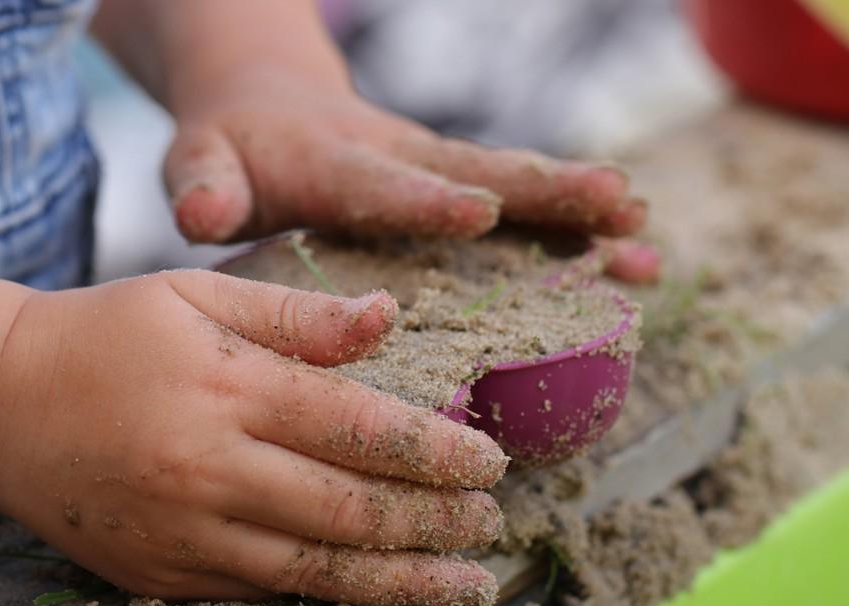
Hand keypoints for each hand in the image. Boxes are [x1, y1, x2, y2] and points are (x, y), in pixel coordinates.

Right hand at [0, 271, 508, 605]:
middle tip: (489, 521)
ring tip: (465, 583)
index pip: (360, 429)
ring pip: (316, 570)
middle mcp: (209, 467)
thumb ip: (296, 314)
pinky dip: (329, 596)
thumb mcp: (196, 294)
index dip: (437, 452)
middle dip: (435, 522)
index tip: (491, 462)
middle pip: (351, 510)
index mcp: (227, 387)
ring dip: (403, 580)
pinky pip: (261, 593)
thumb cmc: (107, 335)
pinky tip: (375, 593)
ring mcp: (183, 532)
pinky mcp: (160, 574)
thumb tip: (390, 319)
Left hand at [164, 67, 658, 282]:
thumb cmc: (230, 148)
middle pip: (479, 172)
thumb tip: (202, 212)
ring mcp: (437, 173)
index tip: (478, 210)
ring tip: (646, 237)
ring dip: (580, 213)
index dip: (426, 199)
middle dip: (546, 191)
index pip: (382, 183)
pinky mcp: (457, 187)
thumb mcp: (201, 162)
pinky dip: (579, 233)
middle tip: (616, 203)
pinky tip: (638, 261)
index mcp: (335, 163)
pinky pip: (523, 210)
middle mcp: (400, 160)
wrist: (266, 101)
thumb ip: (203, 185)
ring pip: (516, 189)